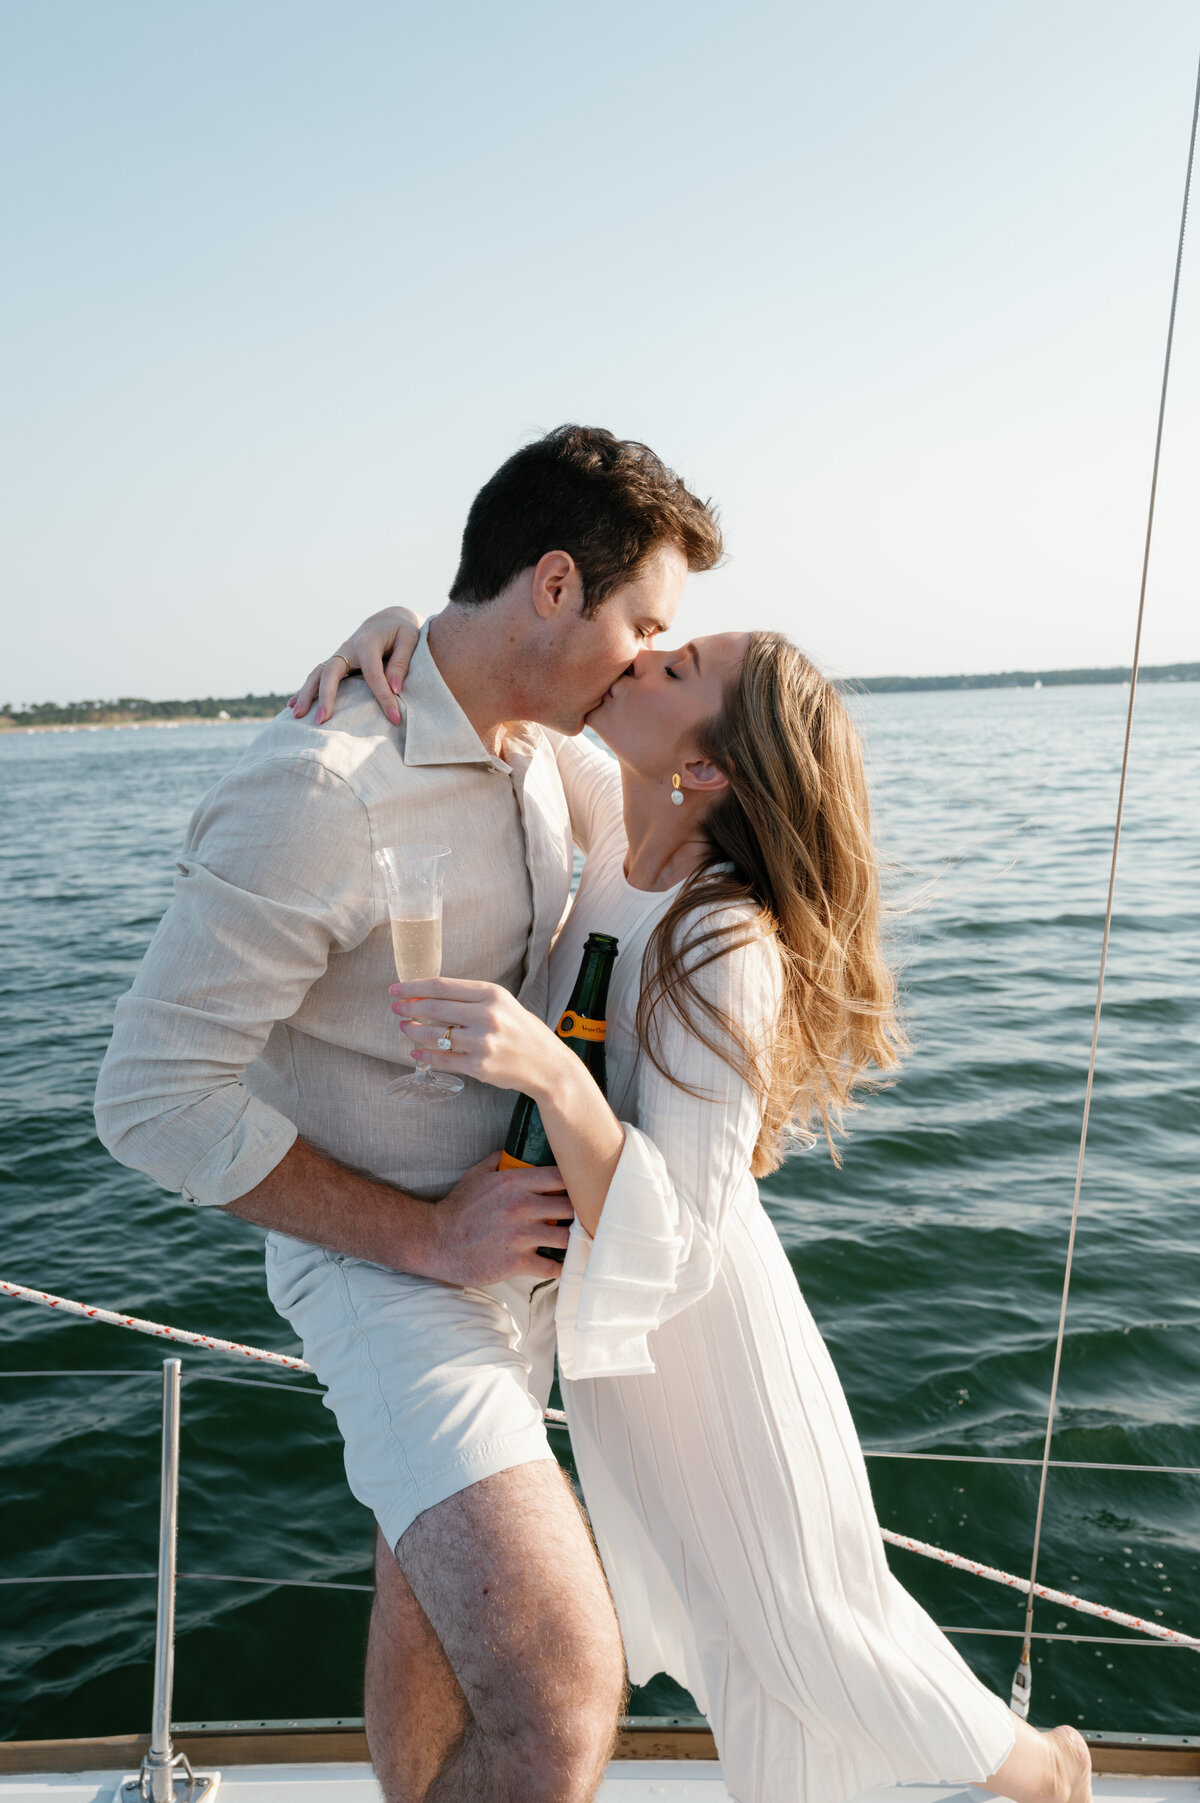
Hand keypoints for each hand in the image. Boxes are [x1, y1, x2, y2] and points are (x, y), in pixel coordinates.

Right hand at [289, 606, 422, 726]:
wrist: (387, 622)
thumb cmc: (401, 632)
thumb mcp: (410, 640)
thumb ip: (402, 663)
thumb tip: (394, 689)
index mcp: (368, 643)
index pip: (373, 675)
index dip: (384, 698)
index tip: (395, 718)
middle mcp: (348, 648)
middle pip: (330, 672)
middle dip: (325, 696)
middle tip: (321, 720)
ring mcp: (339, 655)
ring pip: (317, 674)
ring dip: (306, 694)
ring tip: (296, 715)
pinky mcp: (336, 663)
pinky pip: (318, 677)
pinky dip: (306, 691)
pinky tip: (293, 706)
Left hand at [390, 977, 564, 1099]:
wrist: (547, 1064)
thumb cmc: (522, 1030)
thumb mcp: (502, 1003)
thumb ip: (470, 998)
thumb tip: (429, 996)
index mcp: (492, 994)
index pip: (442, 986)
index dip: (414, 987)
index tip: (397, 989)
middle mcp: (487, 1016)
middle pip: (435, 1008)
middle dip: (410, 1007)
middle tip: (397, 1008)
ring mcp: (482, 1043)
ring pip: (435, 1034)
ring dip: (414, 1030)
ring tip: (405, 1028)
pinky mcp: (479, 1066)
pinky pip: (443, 1059)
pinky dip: (426, 1055)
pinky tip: (416, 1051)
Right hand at [421, 1151, 572, 1284]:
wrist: (437, 1241)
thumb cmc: (458, 1208)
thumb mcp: (477, 1175)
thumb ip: (499, 1160)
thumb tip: (515, 1150)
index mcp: (515, 1182)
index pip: (561, 1176)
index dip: (575, 1182)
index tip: (579, 1189)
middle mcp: (522, 1206)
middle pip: (571, 1206)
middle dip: (579, 1212)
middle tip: (585, 1217)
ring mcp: (521, 1235)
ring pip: (567, 1237)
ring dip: (573, 1240)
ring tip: (576, 1242)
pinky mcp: (517, 1261)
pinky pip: (552, 1266)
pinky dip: (561, 1268)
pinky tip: (562, 1265)